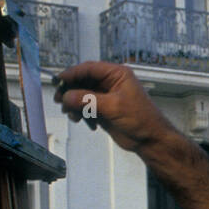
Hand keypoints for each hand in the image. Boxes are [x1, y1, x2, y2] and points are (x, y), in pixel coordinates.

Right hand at [52, 61, 172, 151]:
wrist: (150, 140)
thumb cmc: (141, 119)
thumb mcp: (113, 106)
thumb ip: (88, 100)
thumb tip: (67, 96)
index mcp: (117, 74)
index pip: (89, 68)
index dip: (72, 73)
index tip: (59, 81)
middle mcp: (110, 82)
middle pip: (83, 81)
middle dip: (71, 91)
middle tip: (60, 100)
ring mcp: (106, 96)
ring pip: (82, 95)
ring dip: (74, 104)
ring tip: (72, 115)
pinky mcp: (103, 109)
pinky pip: (85, 107)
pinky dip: (81, 113)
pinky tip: (83, 122)